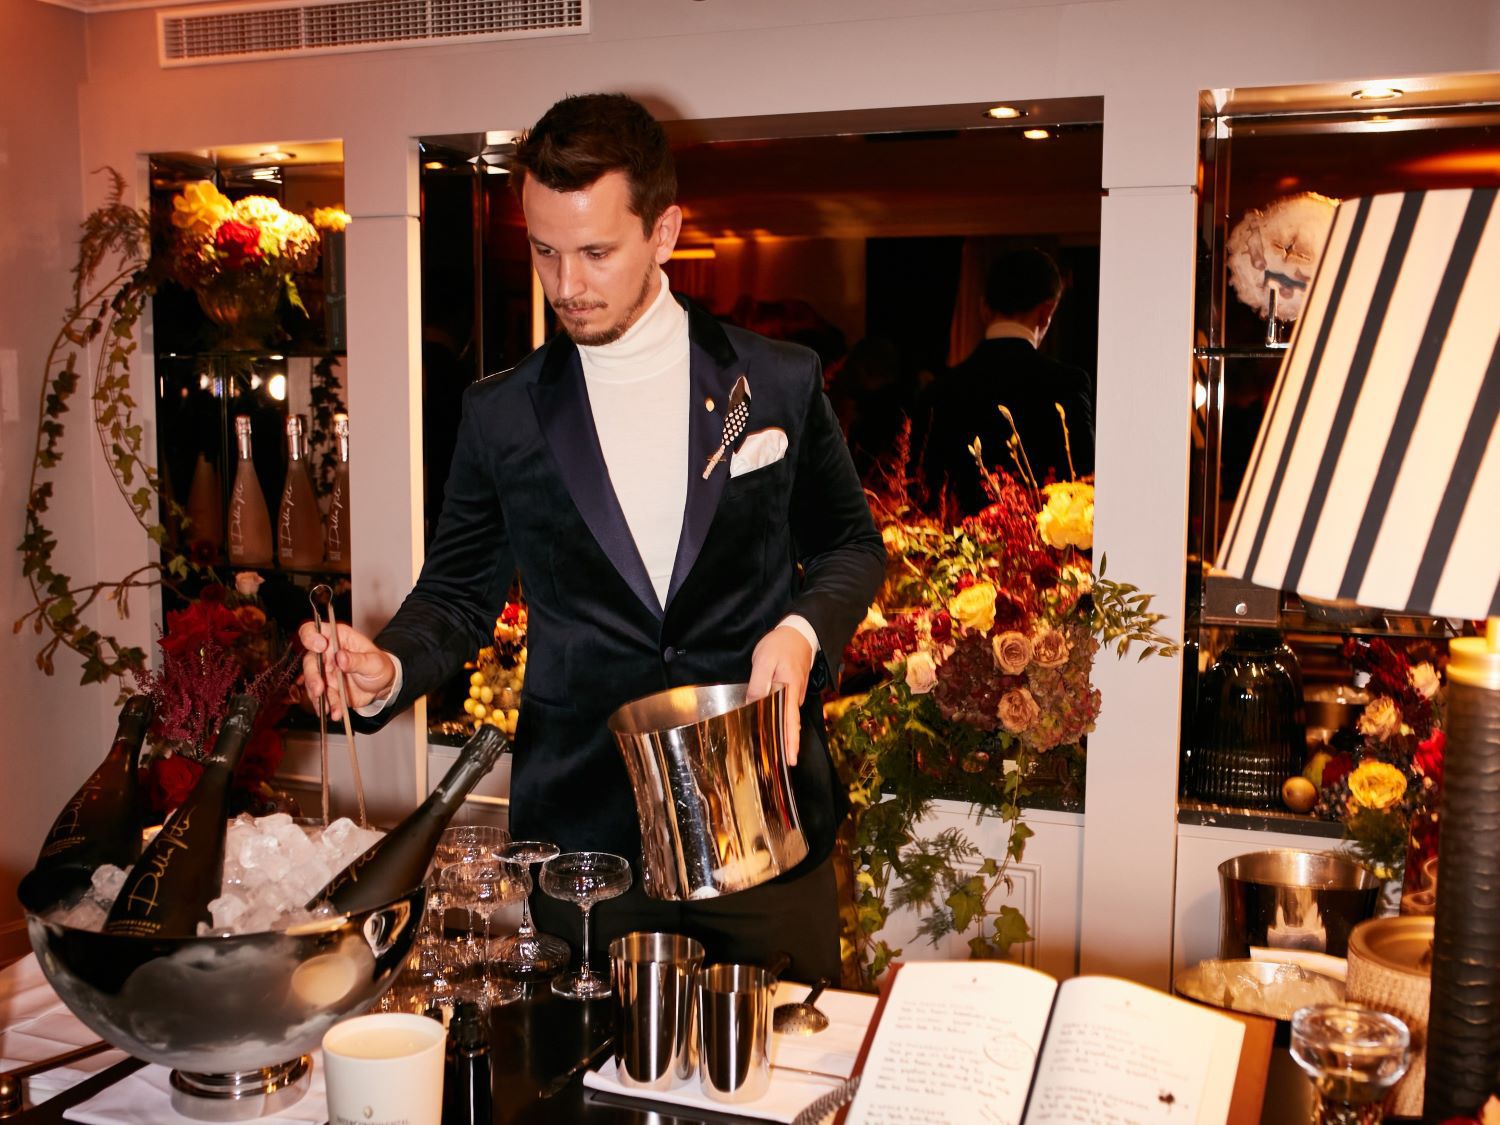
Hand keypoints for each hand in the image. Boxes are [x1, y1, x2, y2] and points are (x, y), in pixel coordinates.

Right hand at [298, 619, 396, 721]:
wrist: (382, 687)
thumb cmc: (379, 666)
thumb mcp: (373, 662)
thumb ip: (357, 660)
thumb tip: (340, 657)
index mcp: (337, 638)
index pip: (314, 630)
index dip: (311, 636)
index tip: (319, 647)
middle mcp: (327, 654)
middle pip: (309, 660)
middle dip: (312, 676)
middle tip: (320, 688)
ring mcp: (325, 672)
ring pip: (312, 682)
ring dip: (318, 696)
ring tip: (328, 708)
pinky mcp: (326, 688)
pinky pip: (321, 698)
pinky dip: (326, 706)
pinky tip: (333, 713)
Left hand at [747, 625, 813, 765]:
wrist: (799, 631)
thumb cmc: (780, 645)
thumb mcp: (764, 660)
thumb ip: (759, 682)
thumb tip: (753, 703)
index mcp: (790, 690)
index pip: (790, 721)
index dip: (791, 741)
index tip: (791, 759)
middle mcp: (796, 695)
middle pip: (792, 724)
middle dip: (790, 744)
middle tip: (786, 763)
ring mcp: (796, 693)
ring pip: (789, 718)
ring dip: (785, 733)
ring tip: (778, 751)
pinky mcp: (793, 690)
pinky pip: (787, 710)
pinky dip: (783, 721)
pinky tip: (775, 728)